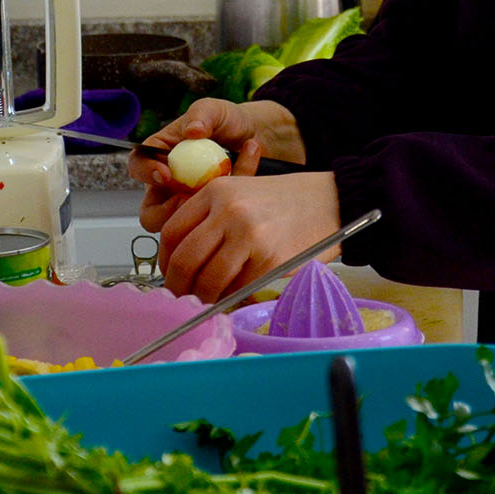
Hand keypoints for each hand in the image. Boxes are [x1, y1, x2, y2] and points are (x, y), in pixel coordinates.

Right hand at [127, 99, 304, 233]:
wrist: (258, 136)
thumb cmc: (229, 121)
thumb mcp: (215, 110)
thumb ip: (202, 114)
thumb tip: (192, 130)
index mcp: (160, 153)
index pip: (139, 165)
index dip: (146, 173)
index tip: (166, 174)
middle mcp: (169, 183)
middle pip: (150, 211)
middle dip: (165, 211)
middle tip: (188, 198)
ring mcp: (188, 202)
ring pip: (178, 226)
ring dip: (195, 214)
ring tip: (218, 192)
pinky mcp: (208, 215)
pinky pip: (209, 222)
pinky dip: (227, 206)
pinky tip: (243, 179)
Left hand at [154, 172, 341, 301]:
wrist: (329, 201)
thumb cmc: (283, 201)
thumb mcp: (239, 194)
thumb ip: (209, 219)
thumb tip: (182, 263)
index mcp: (215, 191)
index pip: (171, 232)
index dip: (164, 261)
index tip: (169, 274)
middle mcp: (227, 211)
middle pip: (184, 260)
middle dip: (178, 287)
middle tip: (183, 298)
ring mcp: (249, 235)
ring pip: (208, 281)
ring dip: (205, 300)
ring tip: (210, 302)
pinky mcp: (270, 260)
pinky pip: (238, 291)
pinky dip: (232, 301)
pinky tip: (235, 299)